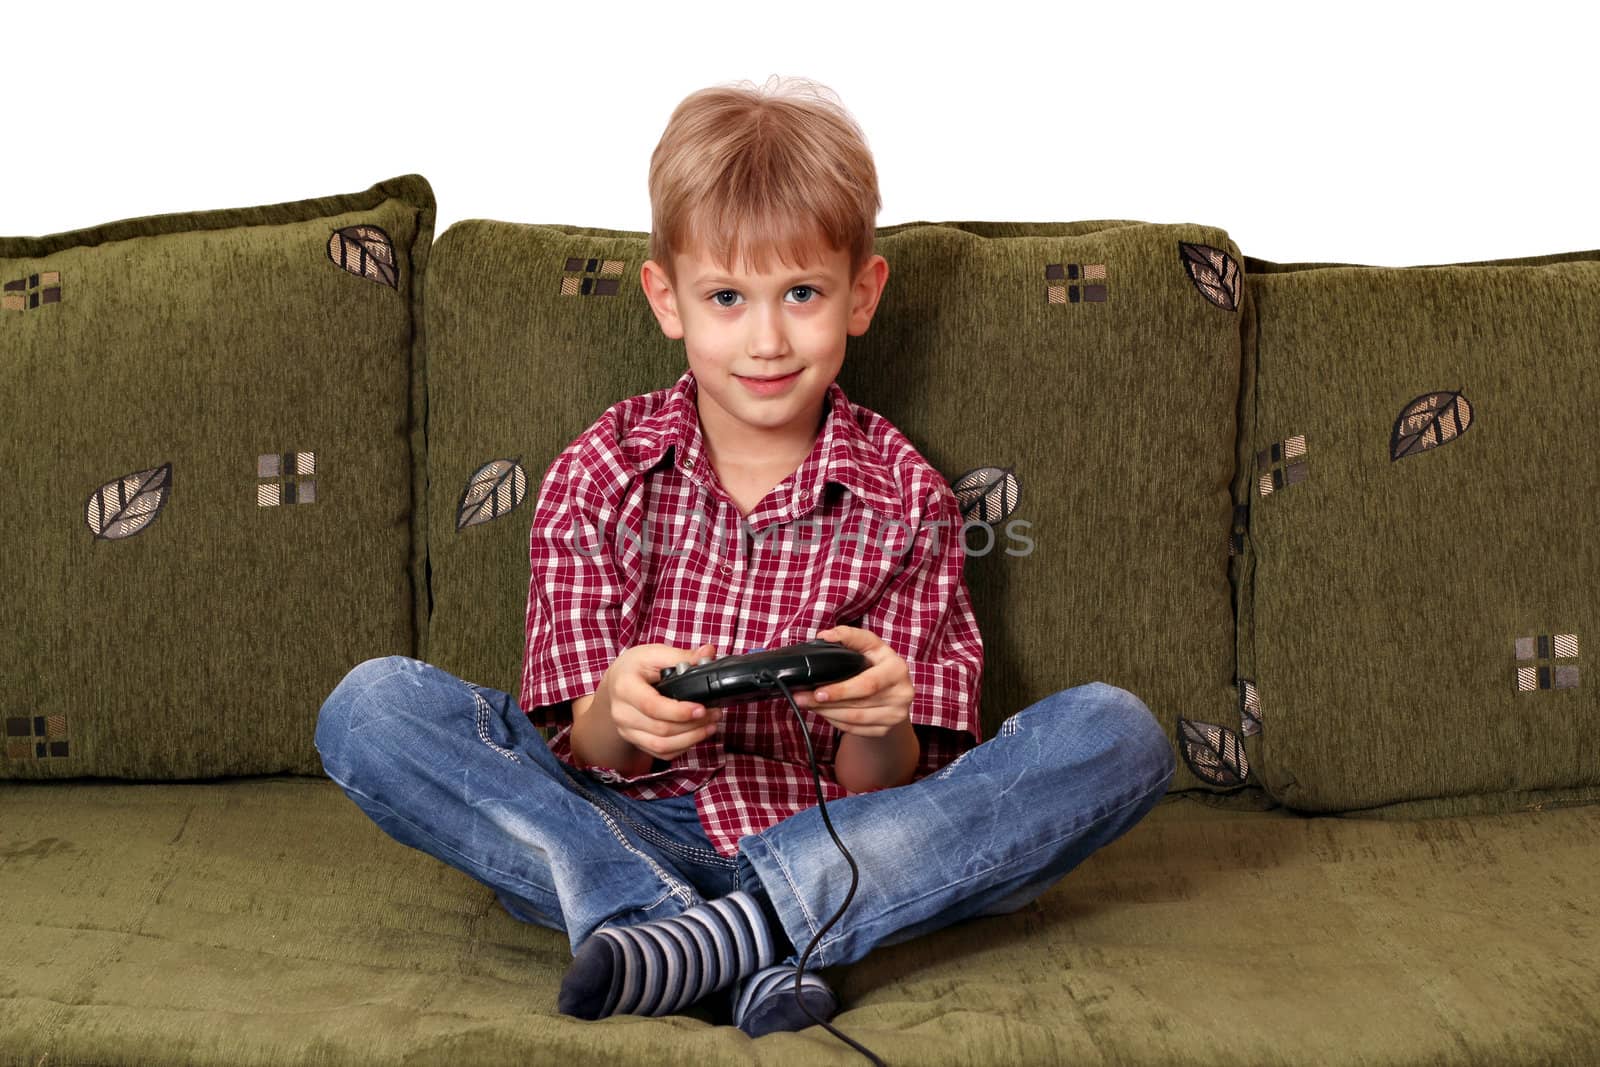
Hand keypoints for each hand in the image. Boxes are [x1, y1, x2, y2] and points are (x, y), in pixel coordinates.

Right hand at [602, 642, 720, 761]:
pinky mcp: (636, 741)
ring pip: (662, 746)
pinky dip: (683, 747)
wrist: (616, 683)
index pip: (652, 706)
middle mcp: (622, 713)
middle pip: (661, 729)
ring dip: (691, 739)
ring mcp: (627, 730)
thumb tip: (708, 653)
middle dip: (693, 725)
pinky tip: (697, 734)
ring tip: (710, 725)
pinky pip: (661, 753)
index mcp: (625, 687)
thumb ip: (682, 656)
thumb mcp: (654, 654)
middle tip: (714, 713)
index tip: (701, 708)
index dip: (679, 712)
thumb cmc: (635, 667)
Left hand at [790, 625, 912, 736]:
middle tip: (801, 698)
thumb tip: (825, 636)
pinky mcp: (886, 729)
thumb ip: (848, 636)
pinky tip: (824, 712)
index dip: (841, 690)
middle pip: (857, 704)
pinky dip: (835, 721)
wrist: (894, 689)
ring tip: (808, 704)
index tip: (818, 692)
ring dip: (826, 713)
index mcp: (897, 669)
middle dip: (825, 703)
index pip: (867, 684)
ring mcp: (895, 715)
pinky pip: (854, 729)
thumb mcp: (869, 645)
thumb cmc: (877, 663)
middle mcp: (901, 694)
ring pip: (854, 719)